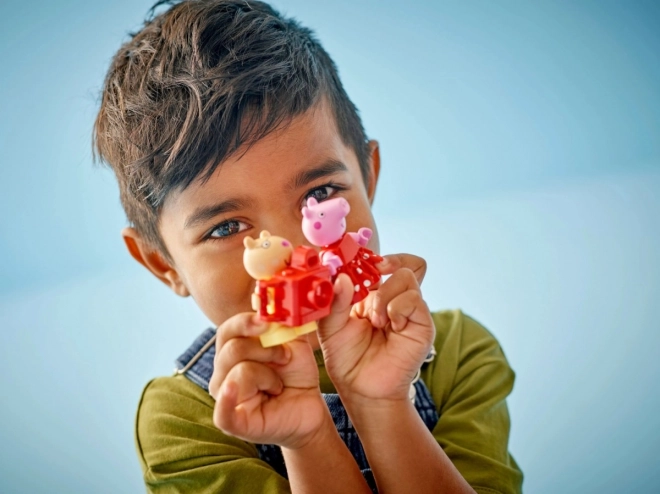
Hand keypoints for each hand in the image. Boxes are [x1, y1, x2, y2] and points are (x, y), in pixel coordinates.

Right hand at [209, 313, 328, 448]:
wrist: (310, 406)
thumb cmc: (296, 373)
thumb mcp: (291, 342)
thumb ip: (280, 320)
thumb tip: (263, 295)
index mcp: (233, 350)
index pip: (226, 330)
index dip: (245, 323)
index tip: (266, 321)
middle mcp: (222, 372)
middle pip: (232, 349)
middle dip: (265, 350)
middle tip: (285, 357)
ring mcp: (224, 398)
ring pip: (237, 373)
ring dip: (268, 376)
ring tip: (278, 384)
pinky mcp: (232, 423)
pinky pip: (222, 412)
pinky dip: (227, 399)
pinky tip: (234, 389)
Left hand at [317, 254, 434, 403]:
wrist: (362, 390)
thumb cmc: (347, 359)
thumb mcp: (330, 327)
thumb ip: (334, 301)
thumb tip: (342, 277)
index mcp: (370, 294)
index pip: (380, 262)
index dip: (370, 254)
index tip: (354, 257)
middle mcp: (392, 298)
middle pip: (402, 262)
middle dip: (386, 262)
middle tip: (373, 272)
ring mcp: (408, 309)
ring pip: (407, 276)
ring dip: (386, 294)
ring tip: (375, 319)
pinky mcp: (421, 324)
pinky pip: (414, 300)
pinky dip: (397, 308)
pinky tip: (388, 325)